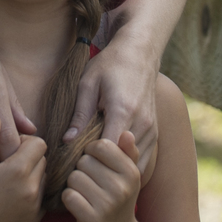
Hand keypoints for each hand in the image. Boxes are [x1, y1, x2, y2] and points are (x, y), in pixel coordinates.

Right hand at [0, 117, 46, 221]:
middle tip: (5, 163)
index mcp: (18, 170)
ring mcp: (35, 207)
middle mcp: (32, 188)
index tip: (6, 148)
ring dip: (30, 175)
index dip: (24, 141)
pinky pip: (40, 198)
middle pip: (42, 160)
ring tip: (6, 179)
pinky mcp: (34, 221)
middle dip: (27, 157)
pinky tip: (10, 195)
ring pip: (42, 178)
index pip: (39, 143)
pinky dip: (30, 193)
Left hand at [61, 131, 141, 221]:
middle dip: (82, 170)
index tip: (96, 164)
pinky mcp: (92, 219)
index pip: (101, 146)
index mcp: (131, 172)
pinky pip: (68, 196)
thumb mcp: (128, 176)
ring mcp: (107, 205)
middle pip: (84, 161)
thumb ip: (127, 152)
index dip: (92, 152)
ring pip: (74, 177)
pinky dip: (69, 199)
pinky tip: (79, 205)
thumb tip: (127, 133)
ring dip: (74, 185)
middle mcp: (122, 188)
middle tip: (92, 184)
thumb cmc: (118, 199)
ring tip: (86, 194)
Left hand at [64, 25, 159, 174]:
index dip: (91, 157)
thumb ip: (79, 113)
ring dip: (117, 168)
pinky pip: (144, 159)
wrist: (140, 53)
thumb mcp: (88, 83)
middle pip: (122, 161)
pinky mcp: (155, 132)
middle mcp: (142, 123)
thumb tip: (66, 141)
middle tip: (84, 163)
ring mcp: (152, 129)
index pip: (108, 150)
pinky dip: (128, 164)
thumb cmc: (111, 64)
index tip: (77, 155)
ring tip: (97, 162)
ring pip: (135, 164)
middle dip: (103, 166)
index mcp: (123, 111)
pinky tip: (112, 161)